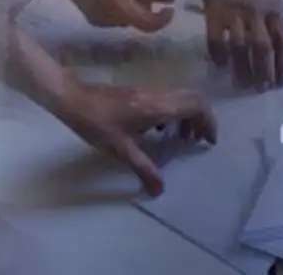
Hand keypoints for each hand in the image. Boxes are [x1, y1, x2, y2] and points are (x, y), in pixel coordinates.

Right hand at [42, 0, 175, 31]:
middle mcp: (112, 21)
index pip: (149, 25)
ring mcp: (101, 22)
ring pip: (128, 19)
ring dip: (136, 7)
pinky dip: (124, 7)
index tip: (171, 8)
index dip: (163, 19)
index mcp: (121, 9)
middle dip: (149, 9)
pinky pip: (116, 17)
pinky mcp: (94, 19)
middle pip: (139, 21)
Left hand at [60, 82, 216, 196]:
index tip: (208, 142)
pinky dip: (175, 113)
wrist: (73, 99)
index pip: (196, 106)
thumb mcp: (120, 150)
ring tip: (182, 139)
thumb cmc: (98, 123)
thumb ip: (143, 169)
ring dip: (188, 116)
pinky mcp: (141, 93)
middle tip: (200, 141)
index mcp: (158, 107)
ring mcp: (149, 92)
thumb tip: (159, 191)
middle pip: (193, 99)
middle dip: (202, 119)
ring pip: (181, 98)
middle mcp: (159, 96)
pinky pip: (169, 99)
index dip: (208, 122)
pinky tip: (160, 131)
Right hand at [194, 0, 282, 91]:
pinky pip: (217, 40)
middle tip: (263, 89)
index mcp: (275, 8)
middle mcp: (258, 14)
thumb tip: (276, 41)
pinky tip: (220, 65)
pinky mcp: (215, 13)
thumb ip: (271, 16)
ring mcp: (236, 14)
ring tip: (243, 84)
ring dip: (243, 69)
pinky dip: (219, 55)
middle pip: (264, 49)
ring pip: (241, 49)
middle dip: (265, 72)